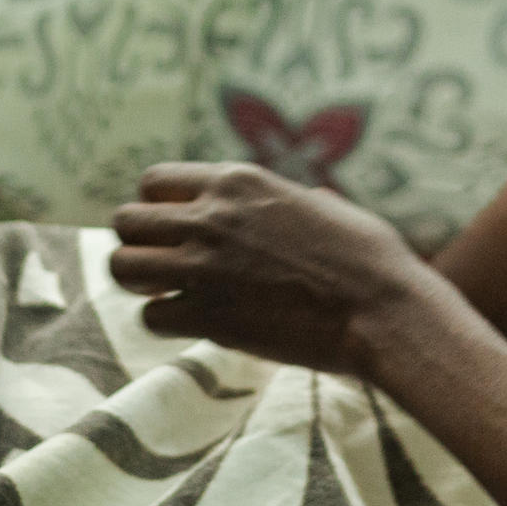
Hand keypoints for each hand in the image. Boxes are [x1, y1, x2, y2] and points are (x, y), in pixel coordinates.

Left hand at [108, 163, 442, 375]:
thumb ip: (293, 200)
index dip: (156, 207)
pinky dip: (165, 323)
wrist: (384, 310)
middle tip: (163, 266)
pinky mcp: (208, 316)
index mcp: (239, 182)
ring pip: (122, 266)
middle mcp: (212, 217)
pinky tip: (193, 324)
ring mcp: (205, 267)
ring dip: (140, 283)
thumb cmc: (371, 258)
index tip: (174, 229)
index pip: (153, 181)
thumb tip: (306, 200)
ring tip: (167, 294)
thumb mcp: (326, 206)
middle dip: (138, 244)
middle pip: (125, 221)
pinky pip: (150, 317)